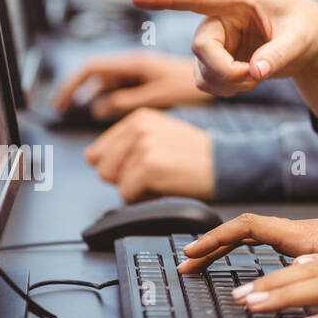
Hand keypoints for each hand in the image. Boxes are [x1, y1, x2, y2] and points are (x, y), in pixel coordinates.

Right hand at [53, 53, 208, 121]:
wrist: (222, 77)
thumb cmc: (194, 86)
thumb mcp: (158, 96)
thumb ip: (127, 102)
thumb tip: (98, 108)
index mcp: (134, 63)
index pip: (91, 67)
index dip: (71, 84)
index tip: (59, 104)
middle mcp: (135, 64)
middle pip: (96, 75)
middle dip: (79, 91)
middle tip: (63, 112)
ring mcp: (142, 72)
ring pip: (109, 83)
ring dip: (96, 97)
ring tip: (85, 115)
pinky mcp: (150, 80)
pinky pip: (123, 89)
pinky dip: (112, 100)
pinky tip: (110, 115)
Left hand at [84, 109, 213, 201]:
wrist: (225, 164)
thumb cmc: (193, 156)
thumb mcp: (159, 135)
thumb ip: (126, 142)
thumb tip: (92, 158)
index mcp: (138, 118)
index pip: (97, 154)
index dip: (120, 167)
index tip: (145, 165)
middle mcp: (138, 128)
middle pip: (102, 169)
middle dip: (124, 177)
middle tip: (156, 172)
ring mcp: (143, 146)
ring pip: (114, 182)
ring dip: (135, 188)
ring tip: (162, 177)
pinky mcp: (148, 167)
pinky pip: (126, 195)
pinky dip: (144, 199)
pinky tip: (165, 186)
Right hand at [130, 0, 317, 97]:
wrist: (311, 42)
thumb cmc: (307, 28)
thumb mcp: (300, 38)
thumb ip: (279, 54)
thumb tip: (255, 73)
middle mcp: (222, 17)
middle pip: (202, 47)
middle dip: (224, 69)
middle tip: (253, 77)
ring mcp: (217, 40)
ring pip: (201, 70)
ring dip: (227, 82)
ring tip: (257, 77)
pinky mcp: (218, 60)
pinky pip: (207, 83)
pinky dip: (228, 89)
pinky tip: (251, 80)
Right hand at [176, 208, 317, 273]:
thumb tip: (286, 269)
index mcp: (306, 235)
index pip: (249, 227)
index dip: (216, 238)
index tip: (191, 252)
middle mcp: (305, 231)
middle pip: (246, 231)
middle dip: (213, 245)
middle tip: (188, 263)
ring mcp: (312, 236)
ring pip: (259, 237)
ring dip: (230, 248)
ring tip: (208, 264)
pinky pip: (275, 243)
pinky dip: (253, 251)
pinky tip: (254, 266)